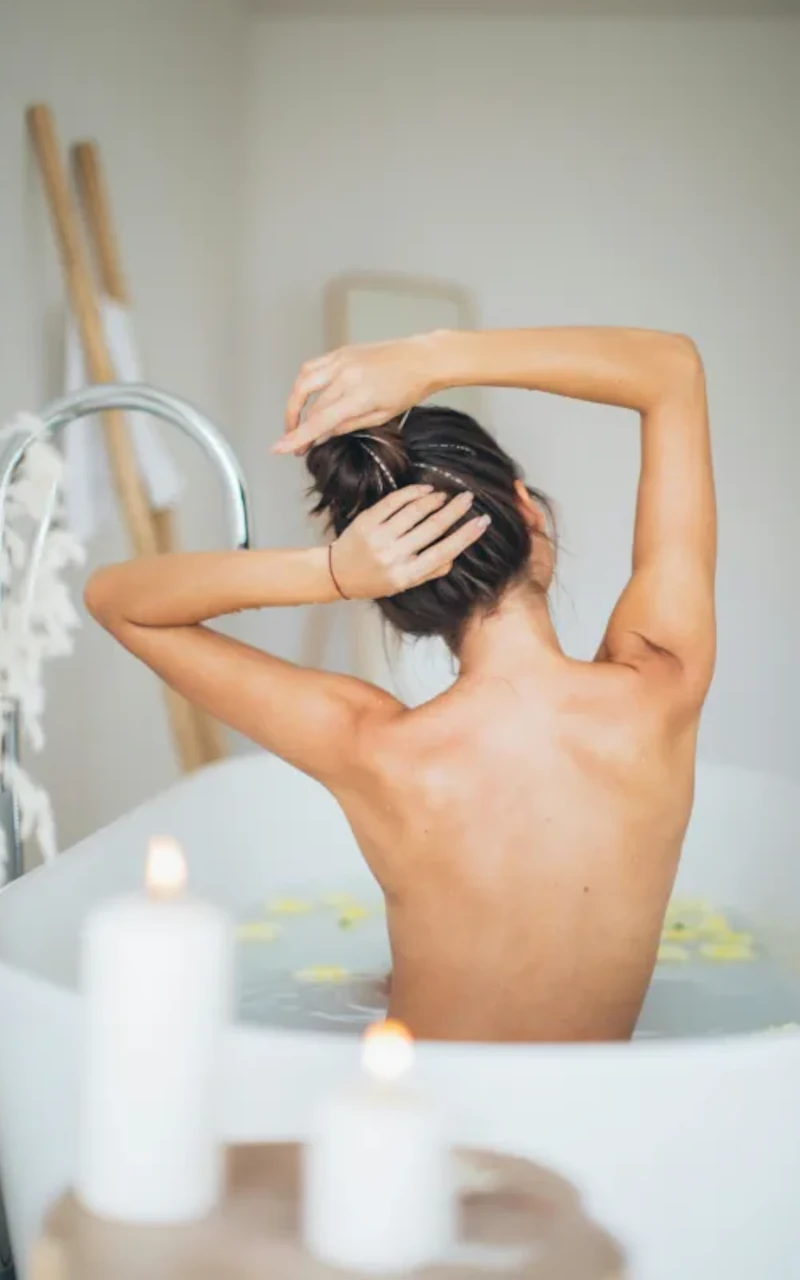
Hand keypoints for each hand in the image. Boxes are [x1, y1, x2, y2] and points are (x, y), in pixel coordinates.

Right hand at [275, 335, 437, 455]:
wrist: (422, 358)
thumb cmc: (409, 388)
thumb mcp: (382, 416)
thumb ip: (349, 425)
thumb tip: (323, 435)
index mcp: (359, 395)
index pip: (320, 420)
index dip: (298, 436)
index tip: (281, 448)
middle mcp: (346, 375)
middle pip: (310, 405)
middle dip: (297, 426)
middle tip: (295, 443)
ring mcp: (342, 360)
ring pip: (303, 382)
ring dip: (294, 403)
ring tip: (295, 421)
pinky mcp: (341, 352)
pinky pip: (312, 367)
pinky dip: (303, 383)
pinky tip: (305, 396)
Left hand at [329, 485, 489, 598]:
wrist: (338, 574)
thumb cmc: (375, 581)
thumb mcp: (404, 584)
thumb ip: (429, 571)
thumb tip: (455, 555)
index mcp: (406, 575)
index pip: (443, 553)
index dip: (466, 536)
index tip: (483, 522)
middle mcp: (393, 557)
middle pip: (432, 528)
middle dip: (454, 510)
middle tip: (469, 498)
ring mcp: (379, 538)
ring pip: (414, 512)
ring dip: (435, 499)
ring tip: (447, 494)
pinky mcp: (367, 522)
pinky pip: (394, 502)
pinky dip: (412, 493)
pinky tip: (425, 489)